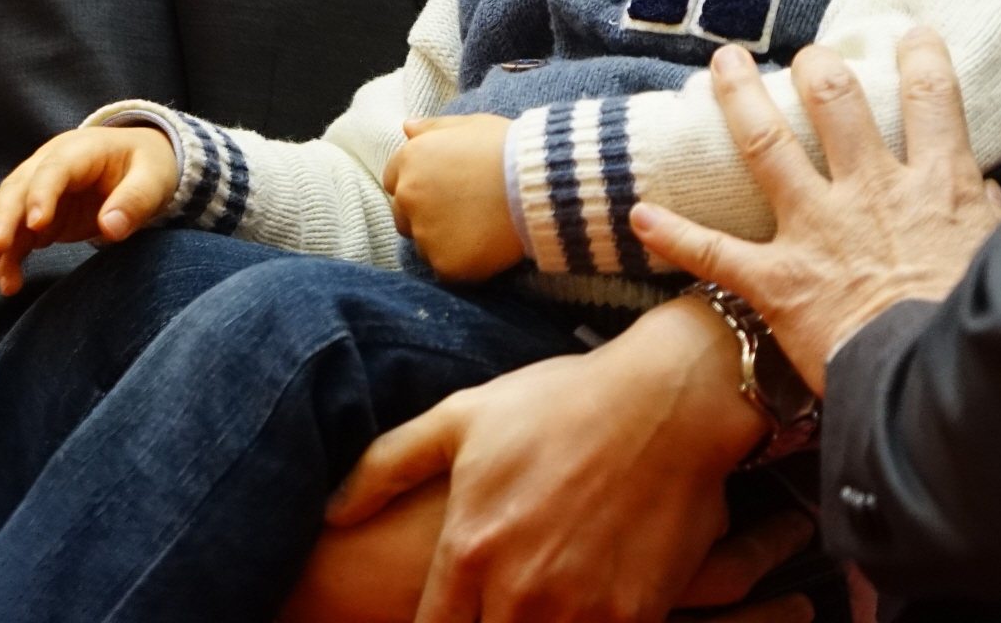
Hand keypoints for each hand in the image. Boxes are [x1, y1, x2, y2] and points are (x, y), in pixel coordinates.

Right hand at [0, 124, 175, 295]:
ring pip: (6, 213)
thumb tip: (111, 228)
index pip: (54, 169)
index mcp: (79, 149)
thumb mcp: (154, 178)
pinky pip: (15, 237)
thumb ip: (135, 200)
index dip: (42, 194)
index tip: (36, 224)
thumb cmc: (147, 166)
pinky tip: (5, 284)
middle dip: (3, 219)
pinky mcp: (37, 216)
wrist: (139, 163)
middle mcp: (49, 165)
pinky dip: (6, 259)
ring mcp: (38, 190)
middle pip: (18, 190)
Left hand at [324, 292, 769, 621]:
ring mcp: (578, 612)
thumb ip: (386, 467)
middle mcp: (517, 593)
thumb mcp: (463, 416)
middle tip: (492, 606)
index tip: (447, 619)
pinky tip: (578, 609)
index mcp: (467, 552)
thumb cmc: (562, 402)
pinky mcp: (632, 618)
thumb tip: (330, 511)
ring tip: (536, 603)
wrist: (670, 399)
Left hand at [385, 114, 525, 279]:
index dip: (420, 185)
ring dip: (443, 241)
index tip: (445, 189)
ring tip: (480, 229)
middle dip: (426, 216)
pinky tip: (486, 247)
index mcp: (410, 160)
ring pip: (425, 245)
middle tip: (464, 212)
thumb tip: (407, 128)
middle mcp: (408, 197)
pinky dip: (462, 263)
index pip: (394, 180)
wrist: (538, 184)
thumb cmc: (508, 148)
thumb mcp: (471, 125)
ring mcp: (425, 233)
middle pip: (404, 216)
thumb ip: (434, 128)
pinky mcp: (446, 264)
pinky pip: (446, 269)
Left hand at [632, 37, 1000, 389]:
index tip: (912, 34)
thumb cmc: (973, 325)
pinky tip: (640, 214)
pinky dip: (674, 234)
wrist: (936, 383)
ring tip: (722, 63)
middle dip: (816, 66)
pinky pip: (715, 254)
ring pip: (768, 146)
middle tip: (804, 54)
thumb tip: (984, 188)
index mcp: (935, 186)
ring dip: (739, 100)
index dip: (922, 58)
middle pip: (836, 102)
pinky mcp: (778, 281)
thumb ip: (987, 218)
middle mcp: (869, 192)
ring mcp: (817, 230)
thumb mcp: (998, 261)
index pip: (931, 100)